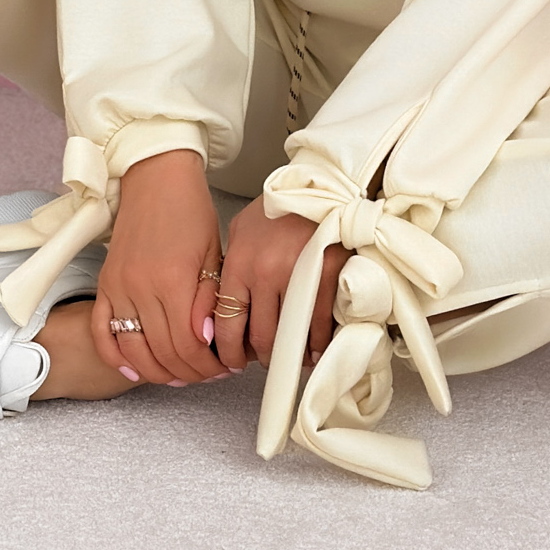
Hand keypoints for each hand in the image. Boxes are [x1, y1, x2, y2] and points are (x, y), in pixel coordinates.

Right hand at [91, 149, 224, 386]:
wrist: (155, 177)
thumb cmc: (189, 210)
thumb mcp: (213, 253)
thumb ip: (209, 300)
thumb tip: (207, 340)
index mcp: (171, 279)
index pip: (188, 345)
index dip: (208, 366)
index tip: (224, 368)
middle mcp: (139, 287)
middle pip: (162, 352)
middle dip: (189, 372)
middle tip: (208, 374)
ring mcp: (117, 286)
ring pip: (132, 349)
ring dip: (157, 371)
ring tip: (180, 376)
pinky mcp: (104, 283)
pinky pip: (101, 331)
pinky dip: (115, 356)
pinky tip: (133, 370)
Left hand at [213, 197, 349, 371]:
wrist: (320, 188)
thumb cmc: (280, 209)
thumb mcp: (242, 230)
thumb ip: (232, 267)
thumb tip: (222, 306)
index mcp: (240, 262)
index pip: (226, 321)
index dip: (228, 351)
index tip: (230, 361)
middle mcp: (266, 273)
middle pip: (260, 335)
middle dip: (259, 356)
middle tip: (262, 360)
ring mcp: (298, 276)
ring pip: (290, 336)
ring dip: (290, 355)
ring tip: (289, 357)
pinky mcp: (328, 277)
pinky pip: (319, 325)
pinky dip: (316, 343)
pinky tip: (312, 348)